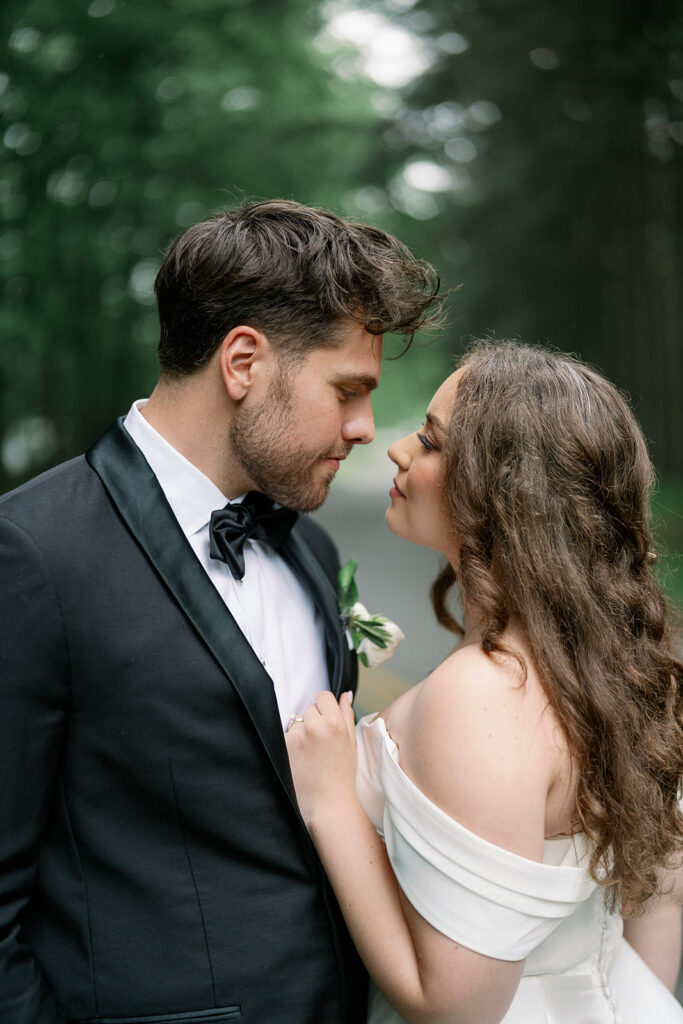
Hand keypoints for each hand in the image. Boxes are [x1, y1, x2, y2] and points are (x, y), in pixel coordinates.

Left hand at [285, 690, 356, 827]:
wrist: (327, 802)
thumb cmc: (342, 773)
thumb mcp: (351, 742)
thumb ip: (347, 714)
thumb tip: (345, 694)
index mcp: (334, 722)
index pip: (323, 696)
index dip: (325, 708)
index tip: (326, 721)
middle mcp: (314, 725)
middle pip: (309, 708)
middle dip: (314, 721)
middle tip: (320, 743)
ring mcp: (297, 736)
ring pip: (296, 722)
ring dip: (301, 732)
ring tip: (309, 753)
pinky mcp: (283, 746)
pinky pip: (286, 735)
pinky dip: (291, 744)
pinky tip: (299, 759)